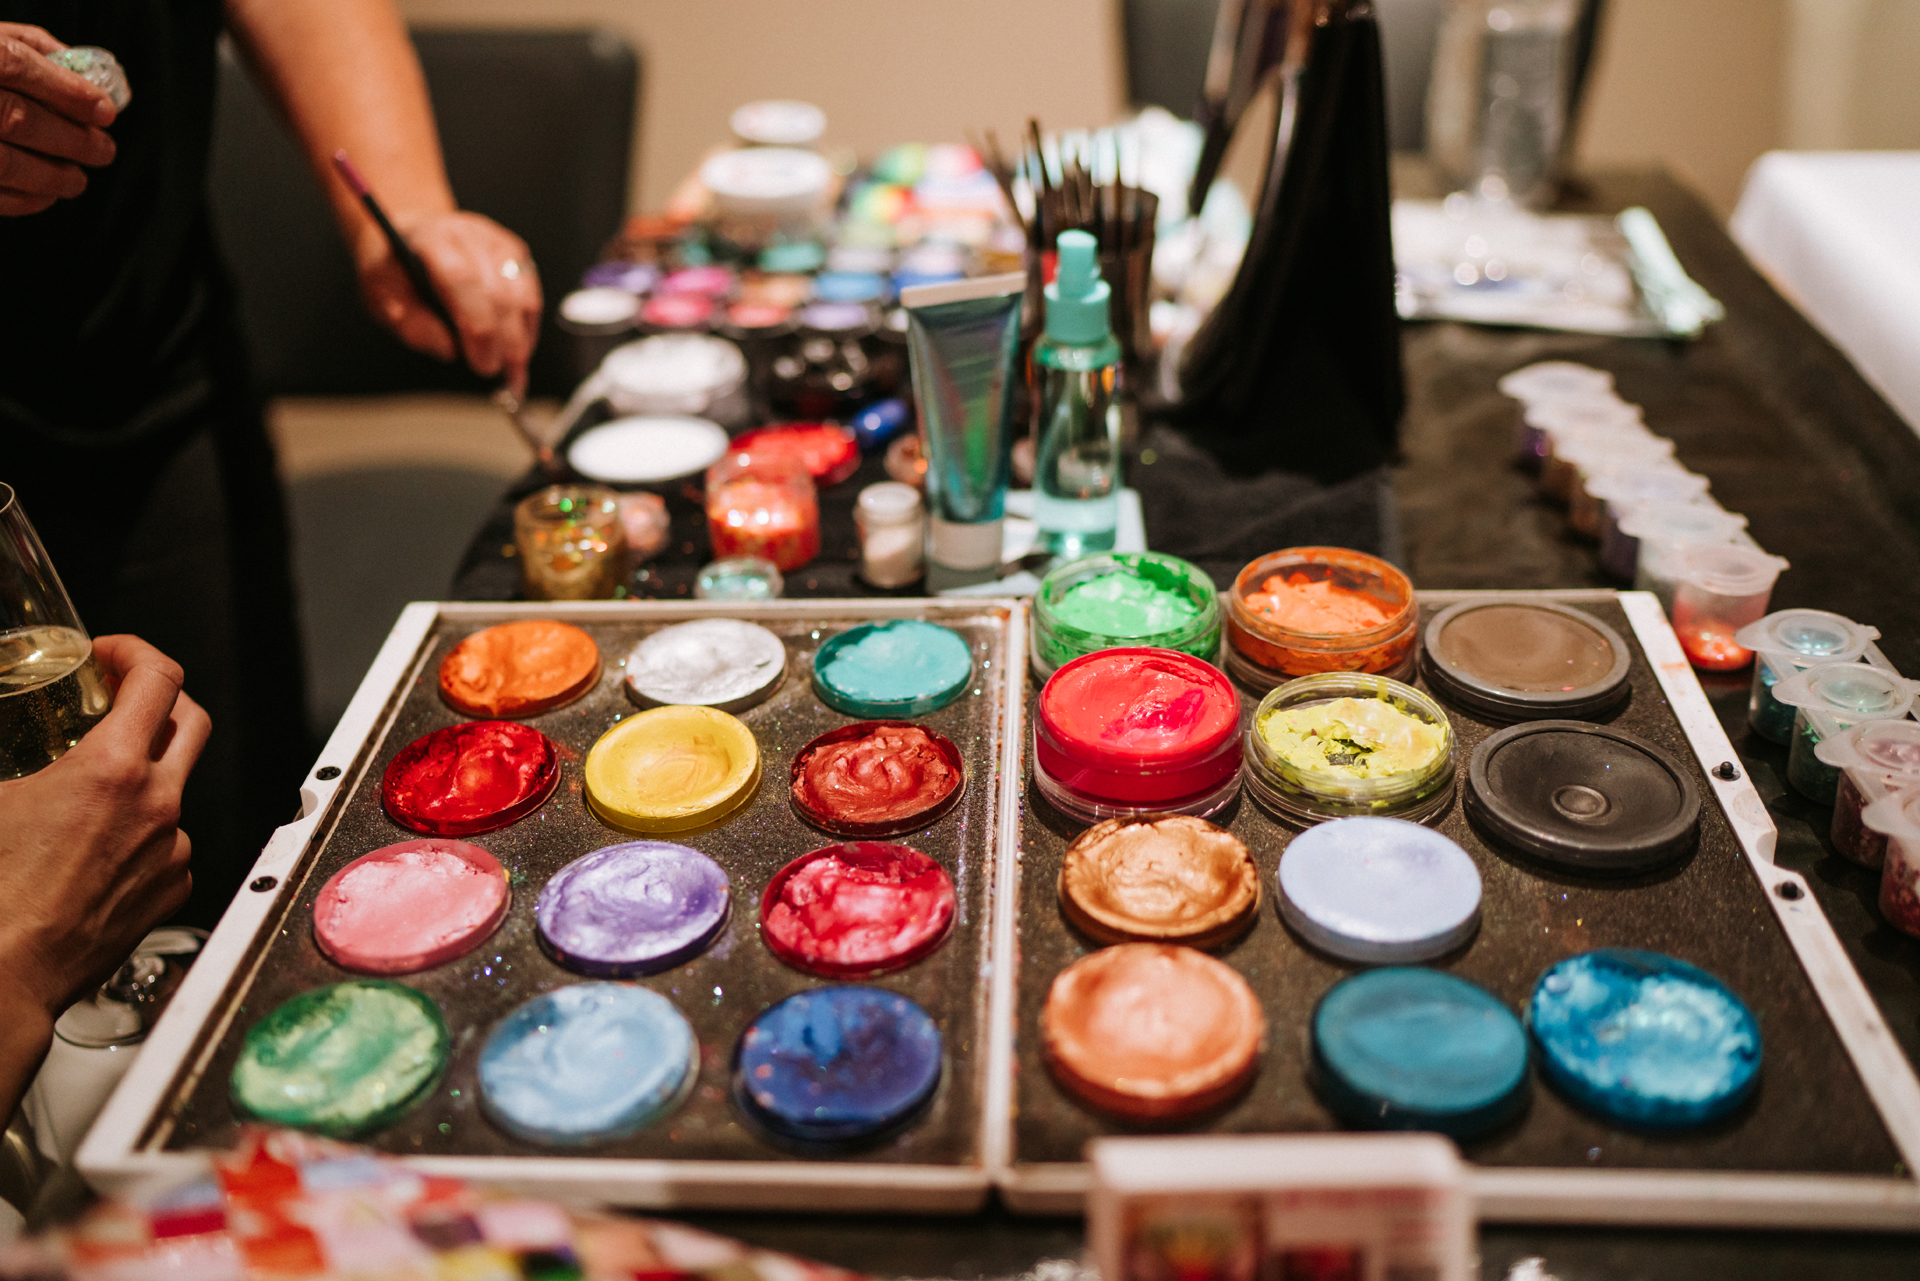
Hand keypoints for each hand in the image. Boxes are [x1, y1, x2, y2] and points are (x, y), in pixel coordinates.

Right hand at [0, 23, 117, 215]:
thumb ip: (29, 45)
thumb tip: (84, 72)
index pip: (18, 66)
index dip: (68, 91)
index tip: (104, 111)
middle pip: (19, 119)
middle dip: (73, 140)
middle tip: (103, 151)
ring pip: (6, 164)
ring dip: (54, 177)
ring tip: (78, 179)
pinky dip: (25, 199)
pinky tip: (45, 195)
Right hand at [0, 634, 205, 1020]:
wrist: (4, 973)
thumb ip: (3, 750)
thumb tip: (8, 735)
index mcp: (111, 769)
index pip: (158, 677)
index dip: (135, 652)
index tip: (110, 657)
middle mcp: (156, 803)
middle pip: (191, 720)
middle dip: (159, 700)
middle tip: (121, 702)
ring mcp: (172, 847)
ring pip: (172, 789)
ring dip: (139, 780)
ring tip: (84, 799)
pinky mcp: (173, 887)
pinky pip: (168, 843)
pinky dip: (139, 834)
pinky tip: (93, 850)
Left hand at [355, 210, 543, 396]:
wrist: (408, 233)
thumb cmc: (394, 268)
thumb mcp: (381, 296)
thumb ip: (411, 324)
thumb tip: (449, 351)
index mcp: (431, 239)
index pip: (463, 280)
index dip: (478, 327)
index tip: (482, 364)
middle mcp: (469, 233)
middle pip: (499, 290)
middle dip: (504, 339)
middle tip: (496, 372)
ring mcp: (497, 241)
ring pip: (522, 294)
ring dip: (521, 337)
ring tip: (513, 369)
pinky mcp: (515, 253)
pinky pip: (531, 295)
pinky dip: (528, 328)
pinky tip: (518, 350)